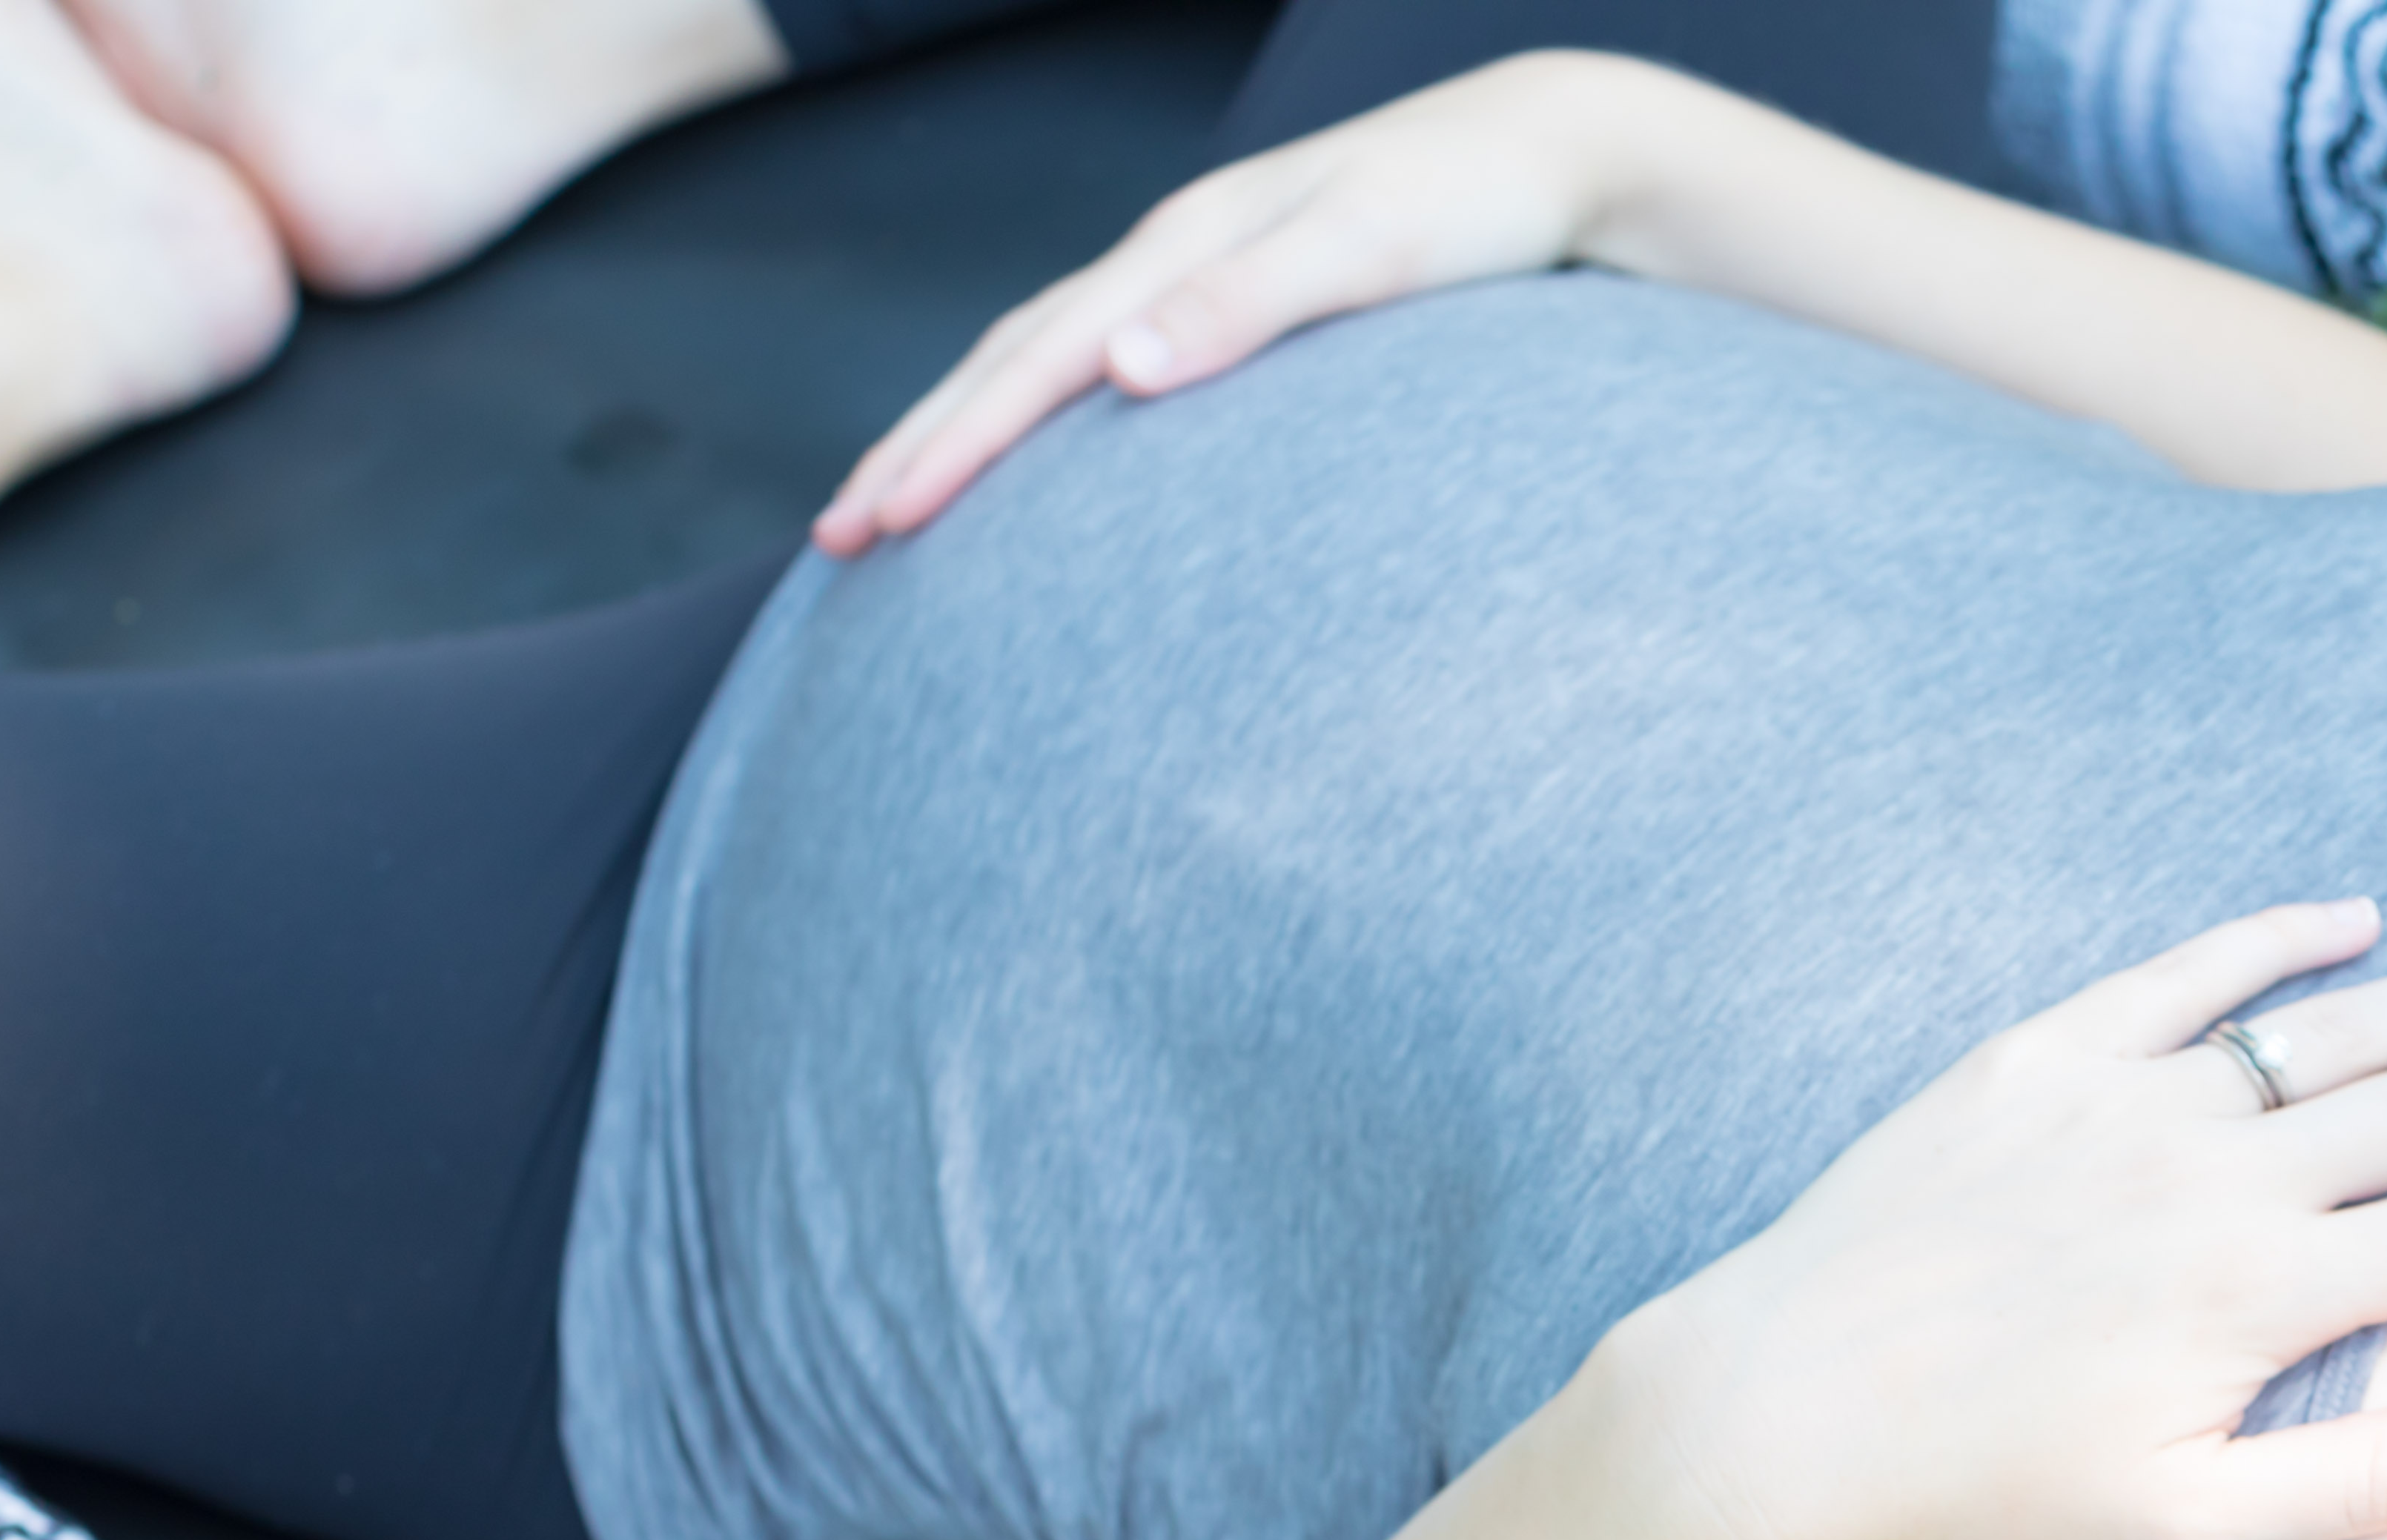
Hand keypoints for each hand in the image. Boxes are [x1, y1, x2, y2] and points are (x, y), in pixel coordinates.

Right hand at [813, 50, 1646, 554]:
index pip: (1034, 359)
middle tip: (835, 540)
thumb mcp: (1366, 252)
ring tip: (897, 505)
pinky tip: (1034, 463)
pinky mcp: (1239, 298)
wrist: (1551, 153)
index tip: (879, 522)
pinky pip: (1104, 362)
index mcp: (1185, 245)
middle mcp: (1175, 254)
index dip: (950, 444)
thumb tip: (1118, 369)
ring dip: (963, 430)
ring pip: (1044, 354)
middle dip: (917, 446)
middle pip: (1009, 356)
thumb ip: (1245, 305)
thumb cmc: (1472, 209)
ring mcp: (1202, 273)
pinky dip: (1041, 412)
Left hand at [1616, 902, 2386, 1539]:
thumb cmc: (1974, 1500)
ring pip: (2333, 1032)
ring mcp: (2130, 1105)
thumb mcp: (2173, 1531)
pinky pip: (2183, 980)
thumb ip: (2346, 1483)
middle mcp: (2220, 1178)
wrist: (1778, 1408)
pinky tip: (2350, 920)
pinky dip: (2272, 942)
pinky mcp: (2038, 1063)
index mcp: (2265, 1295)